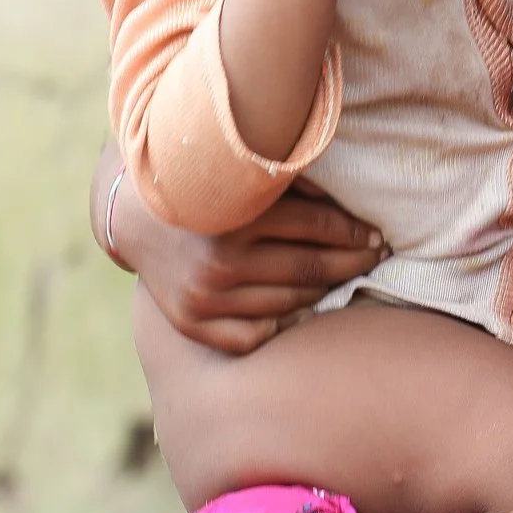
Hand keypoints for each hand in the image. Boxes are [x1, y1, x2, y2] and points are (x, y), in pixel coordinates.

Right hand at [121, 179, 386, 353]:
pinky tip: (301, 306)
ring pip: (292, 302)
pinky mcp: (192, 322)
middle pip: (312, 269)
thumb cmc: (205, 190)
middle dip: (354, 262)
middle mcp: (220, 262)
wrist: (135, 216)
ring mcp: (205, 297)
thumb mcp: (244, 177)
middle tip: (376, 256)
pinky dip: (283, 321)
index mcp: (237, 218)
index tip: (377, 235)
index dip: (356, 232)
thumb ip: (293, 186)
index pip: (319, 228)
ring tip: (345, 277)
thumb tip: (352, 209)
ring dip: (326, 291)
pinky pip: (256, 335)